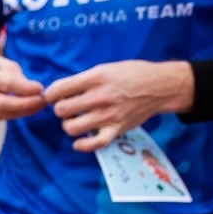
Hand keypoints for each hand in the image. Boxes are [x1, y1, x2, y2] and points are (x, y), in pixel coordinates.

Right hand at [0, 56, 45, 121]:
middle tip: (41, 102)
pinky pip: (1, 118)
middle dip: (25, 105)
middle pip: (1, 104)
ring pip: (2, 114)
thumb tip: (34, 91)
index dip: (24, 88)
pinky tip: (27, 109)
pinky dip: (16, 114)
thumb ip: (16, 76)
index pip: (5, 84)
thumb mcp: (2, 64)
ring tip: (38, 105)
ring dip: (23, 112)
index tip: (40, 89)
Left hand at [43, 60, 193, 151]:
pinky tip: (79, 141)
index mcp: (96, 78)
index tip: (55, 96)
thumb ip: (83, 80)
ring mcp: (108, 115)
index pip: (58, 90)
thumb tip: (58, 91)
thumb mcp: (106, 68)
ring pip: (71, 128)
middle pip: (61, 110)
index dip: (51, 94)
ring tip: (77, 119)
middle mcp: (100, 97)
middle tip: (69, 107)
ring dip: (69, 125)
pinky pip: (94, 144)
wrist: (160, 86)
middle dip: (60, 109)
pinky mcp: (116, 129)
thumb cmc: (131, 74)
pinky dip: (82, 145)